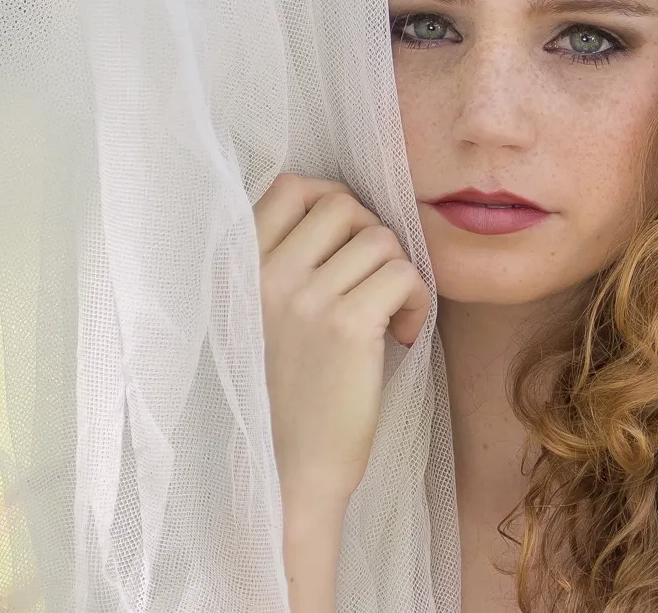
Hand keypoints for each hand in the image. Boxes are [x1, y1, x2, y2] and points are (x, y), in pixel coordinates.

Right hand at [255, 173, 430, 504]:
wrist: (290, 470)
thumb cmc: (286, 395)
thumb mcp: (264, 318)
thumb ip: (286, 264)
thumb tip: (348, 212)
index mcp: (241, 270)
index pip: (288, 187)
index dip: (332, 200)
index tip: (349, 243)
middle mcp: (266, 276)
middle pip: (342, 204)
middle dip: (373, 235)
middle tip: (375, 282)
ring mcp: (305, 299)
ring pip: (381, 239)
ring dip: (400, 273)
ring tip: (390, 316)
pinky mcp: (346, 326)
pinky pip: (403, 273)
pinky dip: (416, 299)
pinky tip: (400, 334)